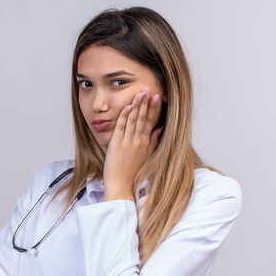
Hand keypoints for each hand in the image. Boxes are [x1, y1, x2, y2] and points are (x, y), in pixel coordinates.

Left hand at [103, 87, 162, 201]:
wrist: (122, 186)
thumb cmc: (133, 173)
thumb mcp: (147, 157)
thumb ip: (153, 142)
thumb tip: (159, 130)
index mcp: (146, 144)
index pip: (151, 122)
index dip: (154, 109)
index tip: (157, 97)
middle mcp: (139, 141)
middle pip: (143, 118)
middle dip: (146, 103)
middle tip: (148, 89)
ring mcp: (128, 142)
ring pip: (133, 120)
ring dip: (136, 105)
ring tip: (140, 93)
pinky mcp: (117, 145)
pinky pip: (121, 127)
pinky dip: (124, 116)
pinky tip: (127, 106)